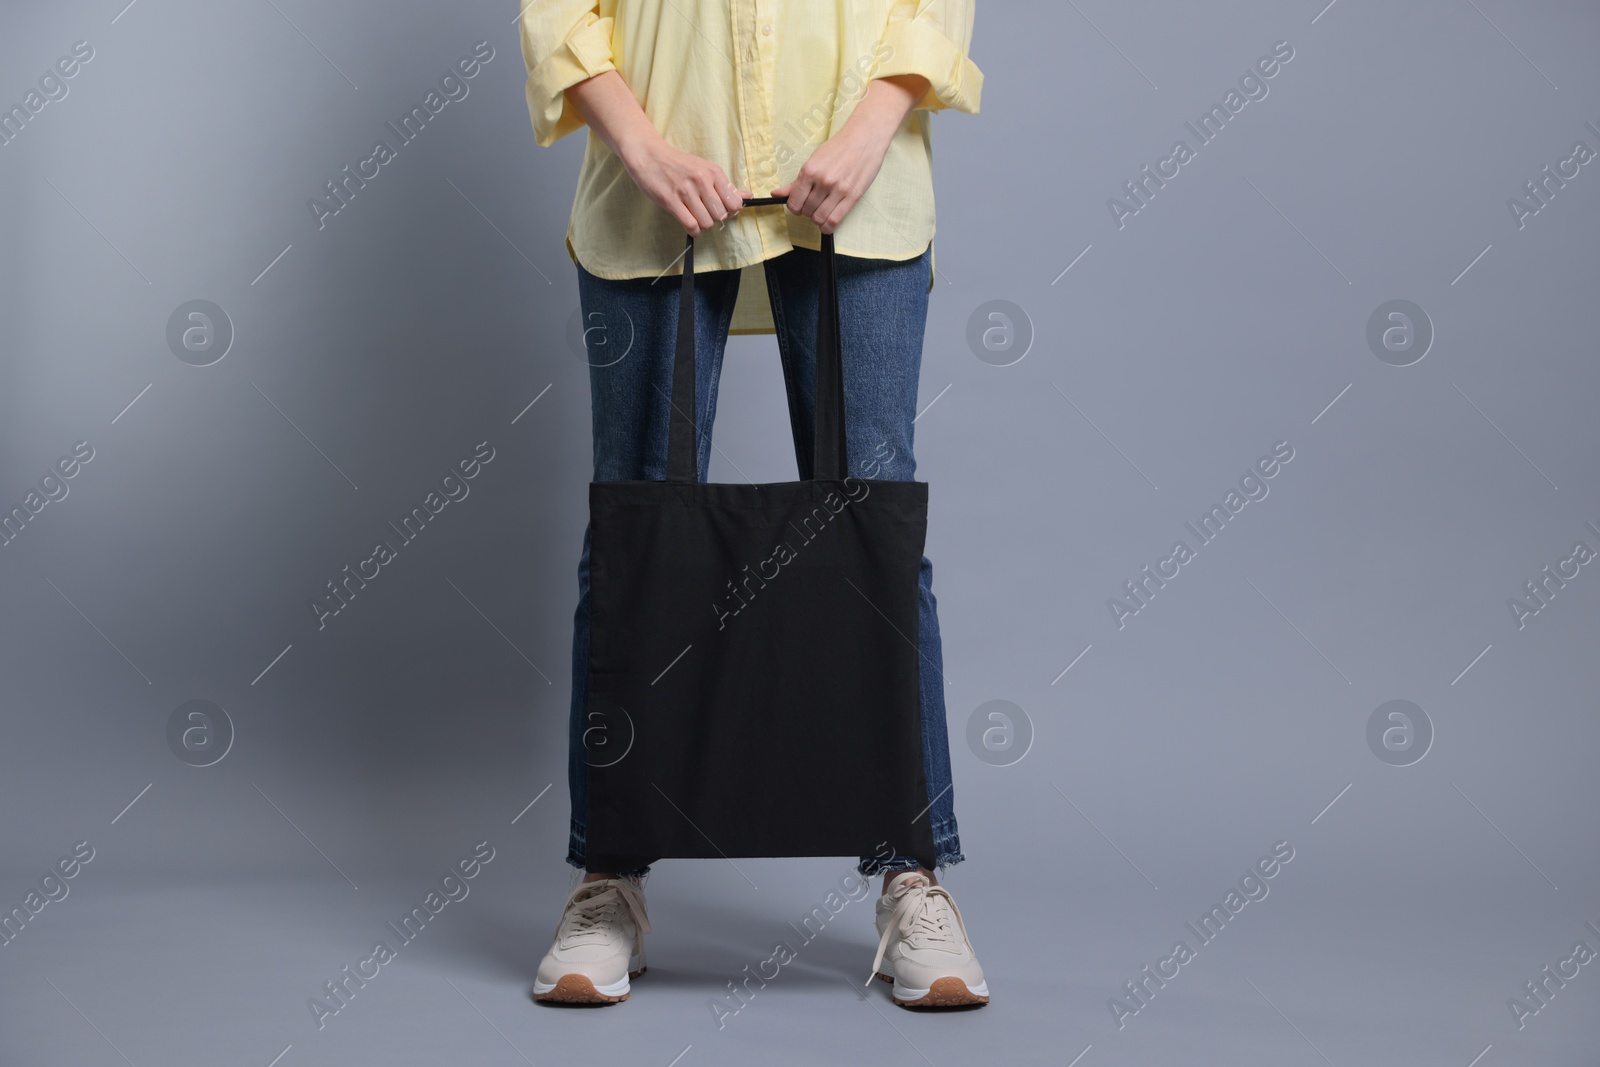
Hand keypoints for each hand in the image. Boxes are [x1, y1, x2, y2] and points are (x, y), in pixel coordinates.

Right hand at [624, 137, 749, 235]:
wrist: (649, 155)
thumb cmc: (678, 165)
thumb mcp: (705, 169)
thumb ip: (725, 185)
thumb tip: (747, 196)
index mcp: (713, 172)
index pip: (734, 203)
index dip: (730, 211)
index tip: (720, 209)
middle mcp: (702, 181)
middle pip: (721, 215)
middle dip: (714, 218)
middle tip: (705, 212)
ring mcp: (686, 191)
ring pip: (707, 222)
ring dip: (702, 225)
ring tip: (695, 217)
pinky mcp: (671, 201)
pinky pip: (691, 225)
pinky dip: (693, 230)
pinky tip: (690, 225)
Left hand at [770, 74, 927, 233]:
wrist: (865, 137)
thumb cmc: (839, 148)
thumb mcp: (813, 160)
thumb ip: (796, 181)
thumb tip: (776, 194)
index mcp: (809, 171)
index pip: (794, 202)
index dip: (794, 207)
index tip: (799, 205)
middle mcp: (823, 181)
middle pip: (806, 211)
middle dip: (807, 211)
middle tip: (813, 204)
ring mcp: (838, 190)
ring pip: (819, 218)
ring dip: (817, 219)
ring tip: (821, 210)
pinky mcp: (853, 196)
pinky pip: (835, 221)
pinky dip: (828, 226)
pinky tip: (828, 222)